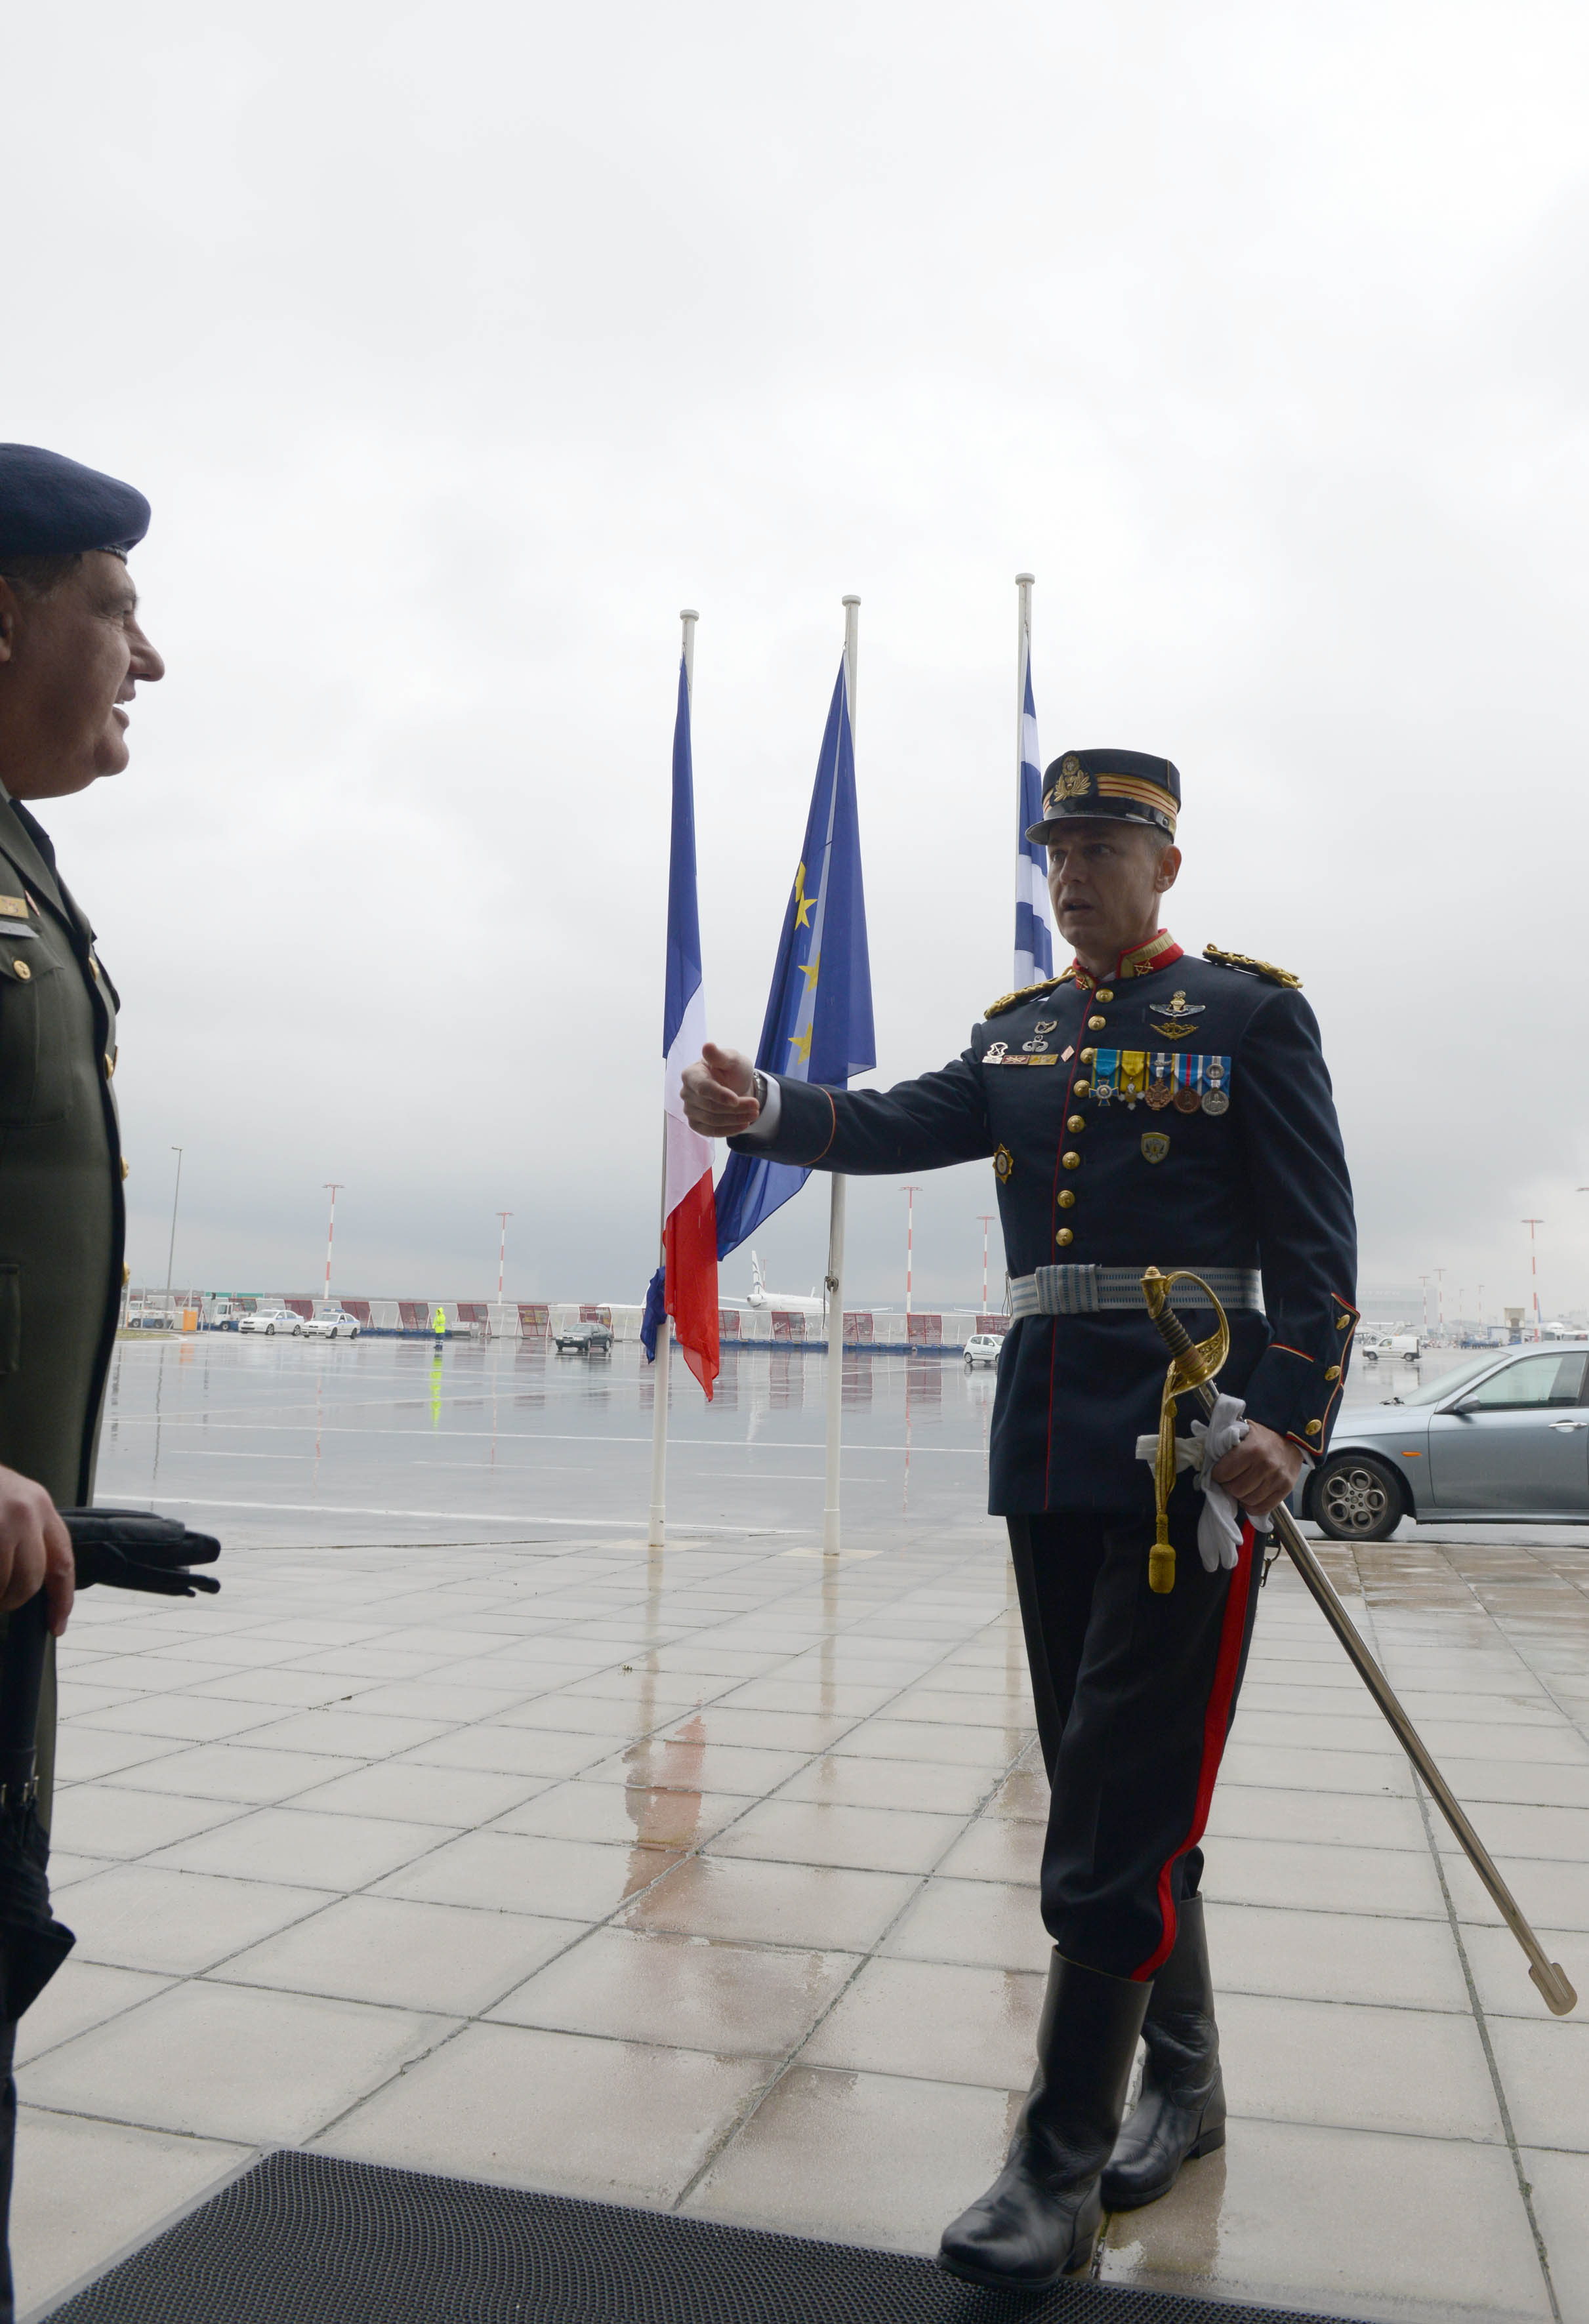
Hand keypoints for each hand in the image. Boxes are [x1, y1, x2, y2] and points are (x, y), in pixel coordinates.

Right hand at [0, 1467, 73, 1634]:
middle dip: (11, 1599)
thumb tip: (29, 1582)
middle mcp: (25, 1513)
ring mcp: (1, 1524)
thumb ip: (25, 1533)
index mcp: (38, 1505)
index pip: (62, 1563)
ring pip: (4, 1585)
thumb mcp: (9, 1501)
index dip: (61, 1600)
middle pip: (30, 1581)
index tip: (56, 1626)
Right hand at [681, 1042, 761, 1136]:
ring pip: (712, 1120)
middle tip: (756, 1106)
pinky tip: (743, 1125)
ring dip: (736, 1119)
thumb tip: (708, 1046)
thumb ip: (720, 1056)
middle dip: (736, 1108)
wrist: (735, 1085)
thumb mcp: (732, 1059)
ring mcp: (689, 1109)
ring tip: (754, 1113)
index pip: (703, 1088)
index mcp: (691, 1074)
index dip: (719, 1095)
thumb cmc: (732, 1069)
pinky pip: (710, 1132)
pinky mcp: (696, 1123)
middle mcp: (686, 1093)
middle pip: (710, 1106)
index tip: (736, 1100)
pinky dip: (728, 1130)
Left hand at [1211, 1419, 1301, 1519]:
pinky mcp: (1286, 1489)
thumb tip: (1209, 1460)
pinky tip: (1250, 1498)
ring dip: (1241, 1496)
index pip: (1223, 1474)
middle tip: (1229, 1481)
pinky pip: (1263, 1508)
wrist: (1292, 1437)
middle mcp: (1265, 1465)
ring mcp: (1277, 1479)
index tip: (1219, 1472)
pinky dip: (1253, 1507)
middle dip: (1228, 1487)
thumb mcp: (1243, 1431)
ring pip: (1248, 1500)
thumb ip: (1226, 1443)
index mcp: (1252, 1449)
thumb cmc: (1263, 1436)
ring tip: (1241, 1487)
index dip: (1217, 1474)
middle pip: (1235, 1490)